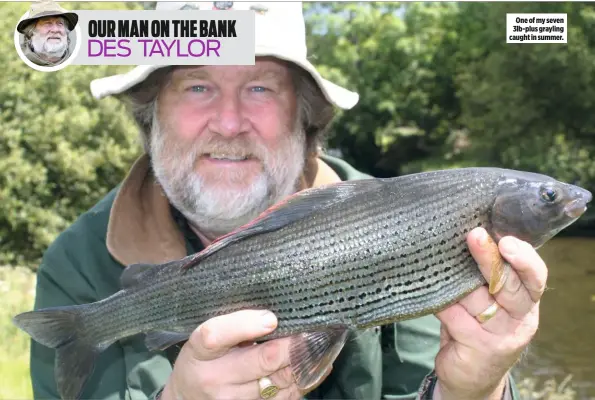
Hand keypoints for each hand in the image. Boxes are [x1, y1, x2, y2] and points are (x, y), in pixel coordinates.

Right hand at [160, 310, 313, 399]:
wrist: (188, 399)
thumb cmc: (203, 357)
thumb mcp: (205, 334)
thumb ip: (232, 317)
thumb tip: (272, 295)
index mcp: (199, 350)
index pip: (214, 335)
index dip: (243, 325)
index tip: (270, 317)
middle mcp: (214, 377)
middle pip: (260, 361)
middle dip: (292, 345)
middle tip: (315, 327)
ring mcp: (233, 399)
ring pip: (279, 381)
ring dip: (305, 361)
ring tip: (323, 340)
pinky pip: (286, 397)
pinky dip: (306, 378)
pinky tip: (319, 362)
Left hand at [433, 227, 546, 399]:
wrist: (472, 380)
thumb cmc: (477, 328)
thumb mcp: (490, 303)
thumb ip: (487, 278)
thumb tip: (464, 239)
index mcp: (527, 302)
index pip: (534, 277)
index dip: (523, 257)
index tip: (505, 240)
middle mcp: (520, 319)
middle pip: (507, 284)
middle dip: (488, 258)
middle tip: (474, 236)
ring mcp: (502, 336)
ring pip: (476, 298)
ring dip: (455, 281)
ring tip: (438, 260)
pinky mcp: (479, 348)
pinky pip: (454, 315)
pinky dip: (440, 302)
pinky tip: (429, 293)